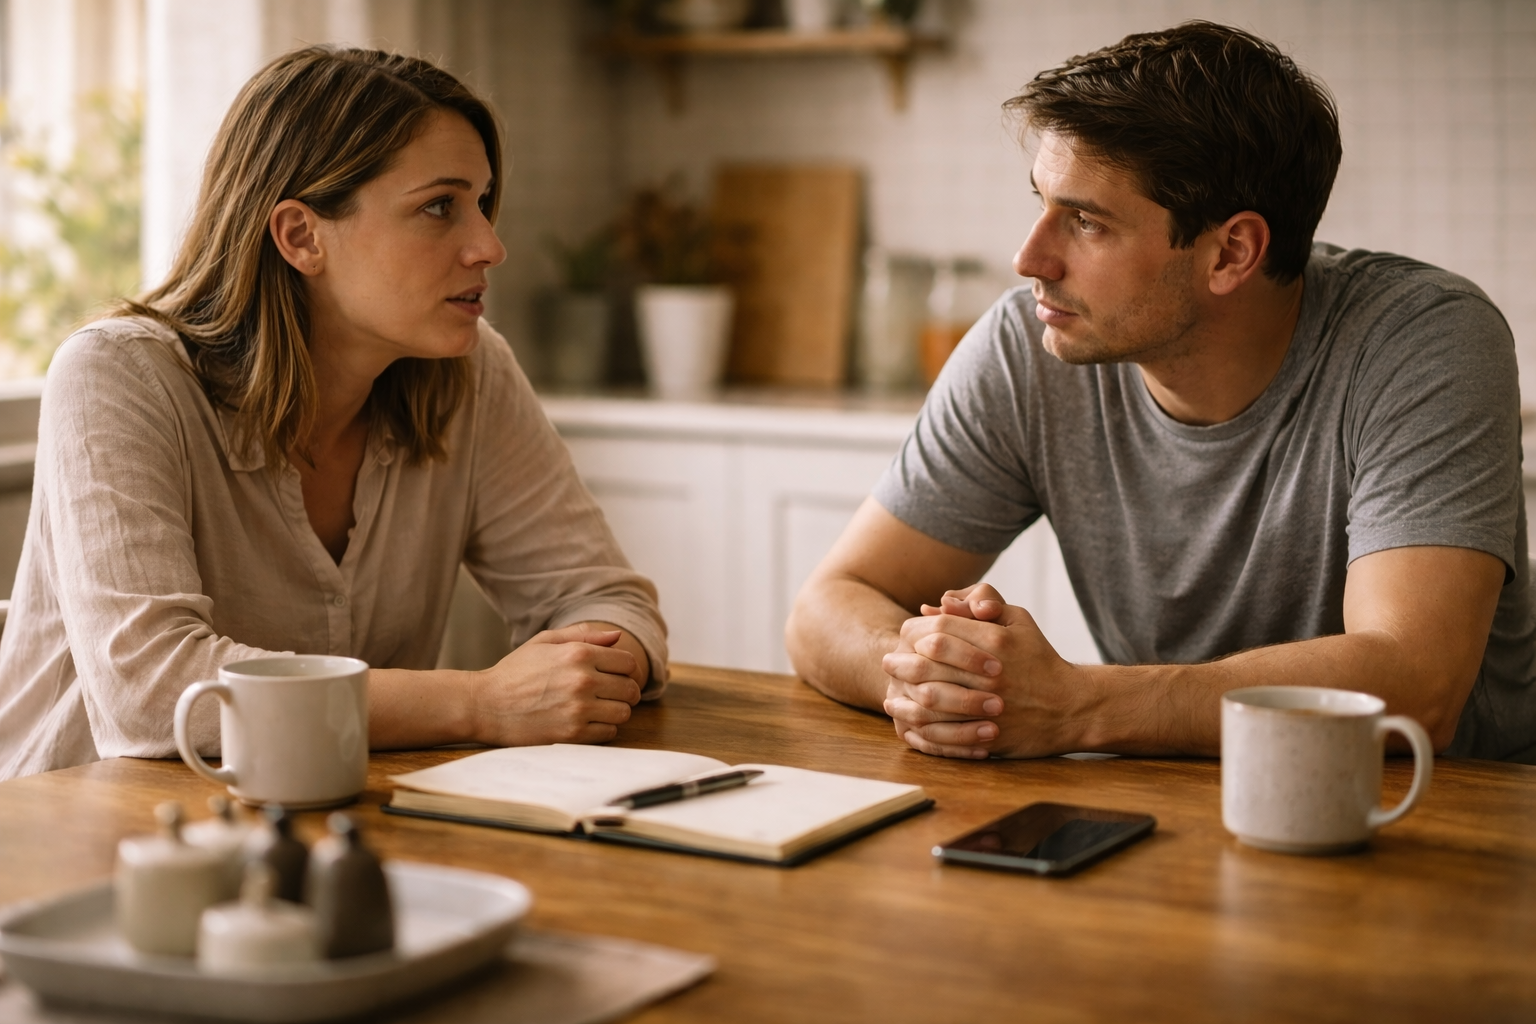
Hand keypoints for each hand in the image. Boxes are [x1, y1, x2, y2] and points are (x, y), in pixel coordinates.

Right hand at [468, 624, 642, 745]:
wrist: (485, 706)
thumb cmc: (515, 672)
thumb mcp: (545, 642)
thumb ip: (583, 635)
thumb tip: (617, 637)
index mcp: (578, 654)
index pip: (629, 662)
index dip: (625, 669)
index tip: (614, 674)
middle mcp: (582, 680)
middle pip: (631, 689)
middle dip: (623, 691)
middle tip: (608, 693)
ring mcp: (578, 709)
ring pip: (624, 713)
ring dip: (615, 711)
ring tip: (597, 707)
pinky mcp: (573, 734)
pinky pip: (609, 733)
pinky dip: (602, 728)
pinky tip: (586, 721)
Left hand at [882, 584, 1086, 758]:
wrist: (1071, 706)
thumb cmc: (1039, 658)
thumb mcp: (1018, 619)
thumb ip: (981, 602)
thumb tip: (939, 603)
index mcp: (995, 639)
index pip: (939, 629)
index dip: (914, 632)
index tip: (902, 638)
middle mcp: (991, 671)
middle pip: (928, 664)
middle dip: (901, 664)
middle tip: (888, 664)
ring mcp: (990, 705)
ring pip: (931, 701)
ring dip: (905, 699)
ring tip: (890, 698)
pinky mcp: (990, 735)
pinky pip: (945, 733)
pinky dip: (922, 730)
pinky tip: (909, 725)